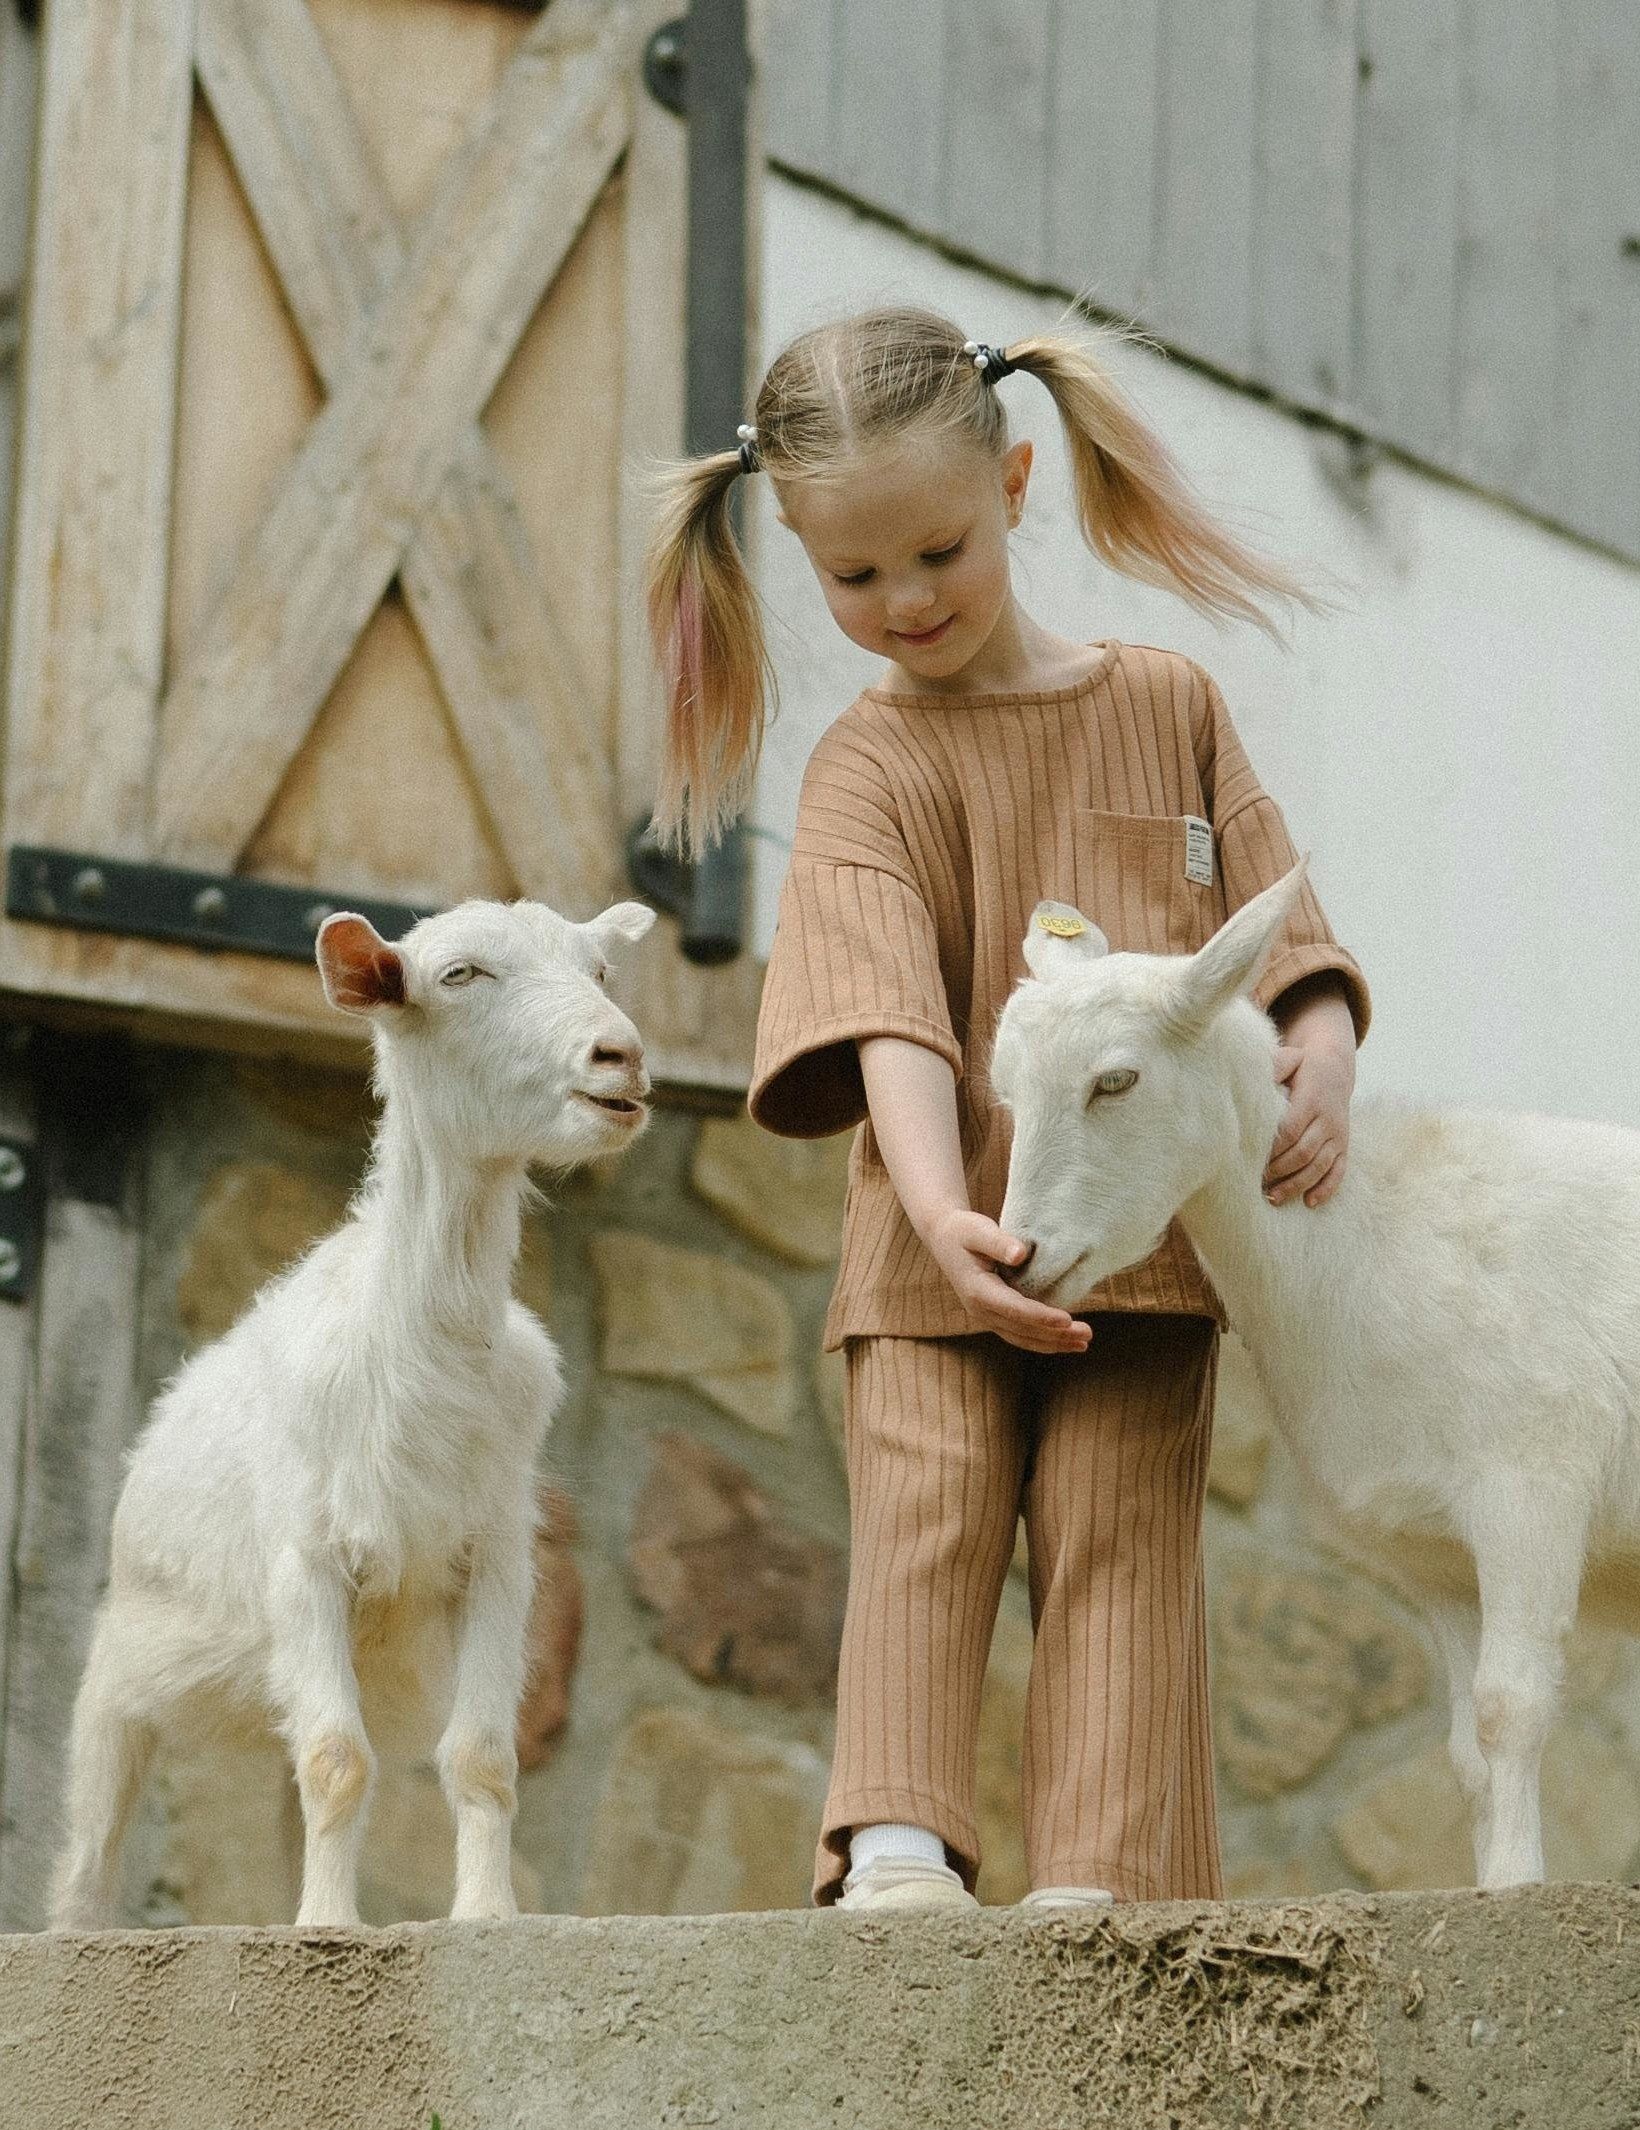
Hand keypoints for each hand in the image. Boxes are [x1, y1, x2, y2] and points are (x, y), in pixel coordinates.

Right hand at [921, 1206, 1092, 1353]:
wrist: (944, 1238)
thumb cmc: (963, 1230)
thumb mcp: (978, 1229)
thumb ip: (999, 1241)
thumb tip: (1020, 1255)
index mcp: (977, 1290)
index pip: (1014, 1309)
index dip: (1041, 1317)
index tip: (1067, 1320)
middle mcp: (980, 1310)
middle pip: (1022, 1330)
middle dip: (1055, 1335)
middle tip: (1087, 1334)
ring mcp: (986, 1316)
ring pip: (1022, 1338)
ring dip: (1053, 1343)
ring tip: (1082, 1344)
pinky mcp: (993, 1315)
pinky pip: (1019, 1335)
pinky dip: (1042, 1340)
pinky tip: (1063, 1341)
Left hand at [1264, 1037, 1353, 1206]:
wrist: (1335, 1070)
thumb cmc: (1301, 1069)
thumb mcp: (1290, 1061)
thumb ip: (1274, 1067)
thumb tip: (1251, 1077)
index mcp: (1311, 1099)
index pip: (1290, 1130)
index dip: (1271, 1149)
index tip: (1249, 1160)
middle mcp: (1328, 1119)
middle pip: (1303, 1152)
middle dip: (1279, 1171)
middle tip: (1255, 1182)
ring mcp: (1338, 1135)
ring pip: (1319, 1166)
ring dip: (1296, 1184)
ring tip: (1273, 1198)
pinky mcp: (1344, 1146)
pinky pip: (1339, 1171)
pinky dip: (1326, 1189)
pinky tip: (1309, 1203)